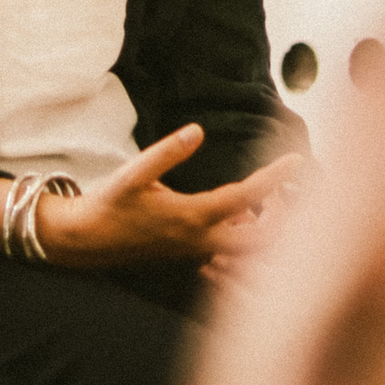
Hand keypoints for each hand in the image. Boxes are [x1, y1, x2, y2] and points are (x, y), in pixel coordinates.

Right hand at [34, 125, 304, 268]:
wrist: (86, 241)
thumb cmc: (109, 204)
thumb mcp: (133, 173)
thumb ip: (167, 152)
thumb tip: (197, 130)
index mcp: (191, 217)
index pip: (247, 198)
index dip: (276, 178)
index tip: (298, 158)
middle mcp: (201, 240)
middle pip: (263, 240)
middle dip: (284, 216)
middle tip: (283, 187)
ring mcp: (198, 251)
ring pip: (250, 250)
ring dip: (268, 227)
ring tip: (269, 196)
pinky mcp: (192, 253)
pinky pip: (233, 251)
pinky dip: (248, 232)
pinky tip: (241, 211)